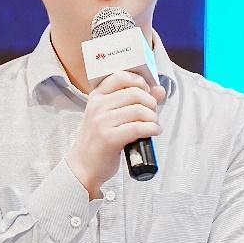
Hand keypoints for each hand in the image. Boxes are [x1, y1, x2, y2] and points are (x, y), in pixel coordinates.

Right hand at [66, 71, 165, 195]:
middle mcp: (97, 106)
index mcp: (97, 97)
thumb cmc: (99, 140)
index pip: (121, 76)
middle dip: (151, 102)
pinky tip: (154, 132)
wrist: (83, 166)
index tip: (146, 93)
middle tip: (152, 113)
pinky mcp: (109, 138)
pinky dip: (152, 129)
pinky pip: (138, 128)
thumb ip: (134, 101)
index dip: (140, 82)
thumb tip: (160, 90)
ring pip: (139, 110)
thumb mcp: (111, 116)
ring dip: (153, 117)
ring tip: (153, 124)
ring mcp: (102, 122)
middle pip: (135, 93)